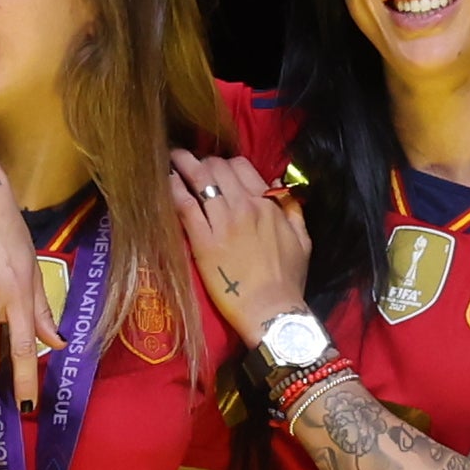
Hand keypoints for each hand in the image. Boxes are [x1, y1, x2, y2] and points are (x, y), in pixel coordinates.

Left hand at [167, 149, 309, 329]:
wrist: (272, 310)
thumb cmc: (288, 280)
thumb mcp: (302, 240)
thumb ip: (292, 209)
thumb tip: (279, 185)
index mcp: (267, 205)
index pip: (241, 166)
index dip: (225, 163)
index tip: (215, 168)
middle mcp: (245, 207)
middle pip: (217, 168)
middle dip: (202, 162)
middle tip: (189, 163)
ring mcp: (223, 223)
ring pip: (200, 180)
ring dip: (184, 165)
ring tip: (173, 159)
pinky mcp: (204, 242)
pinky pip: (186, 206)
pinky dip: (174, 189)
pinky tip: (167, 181)